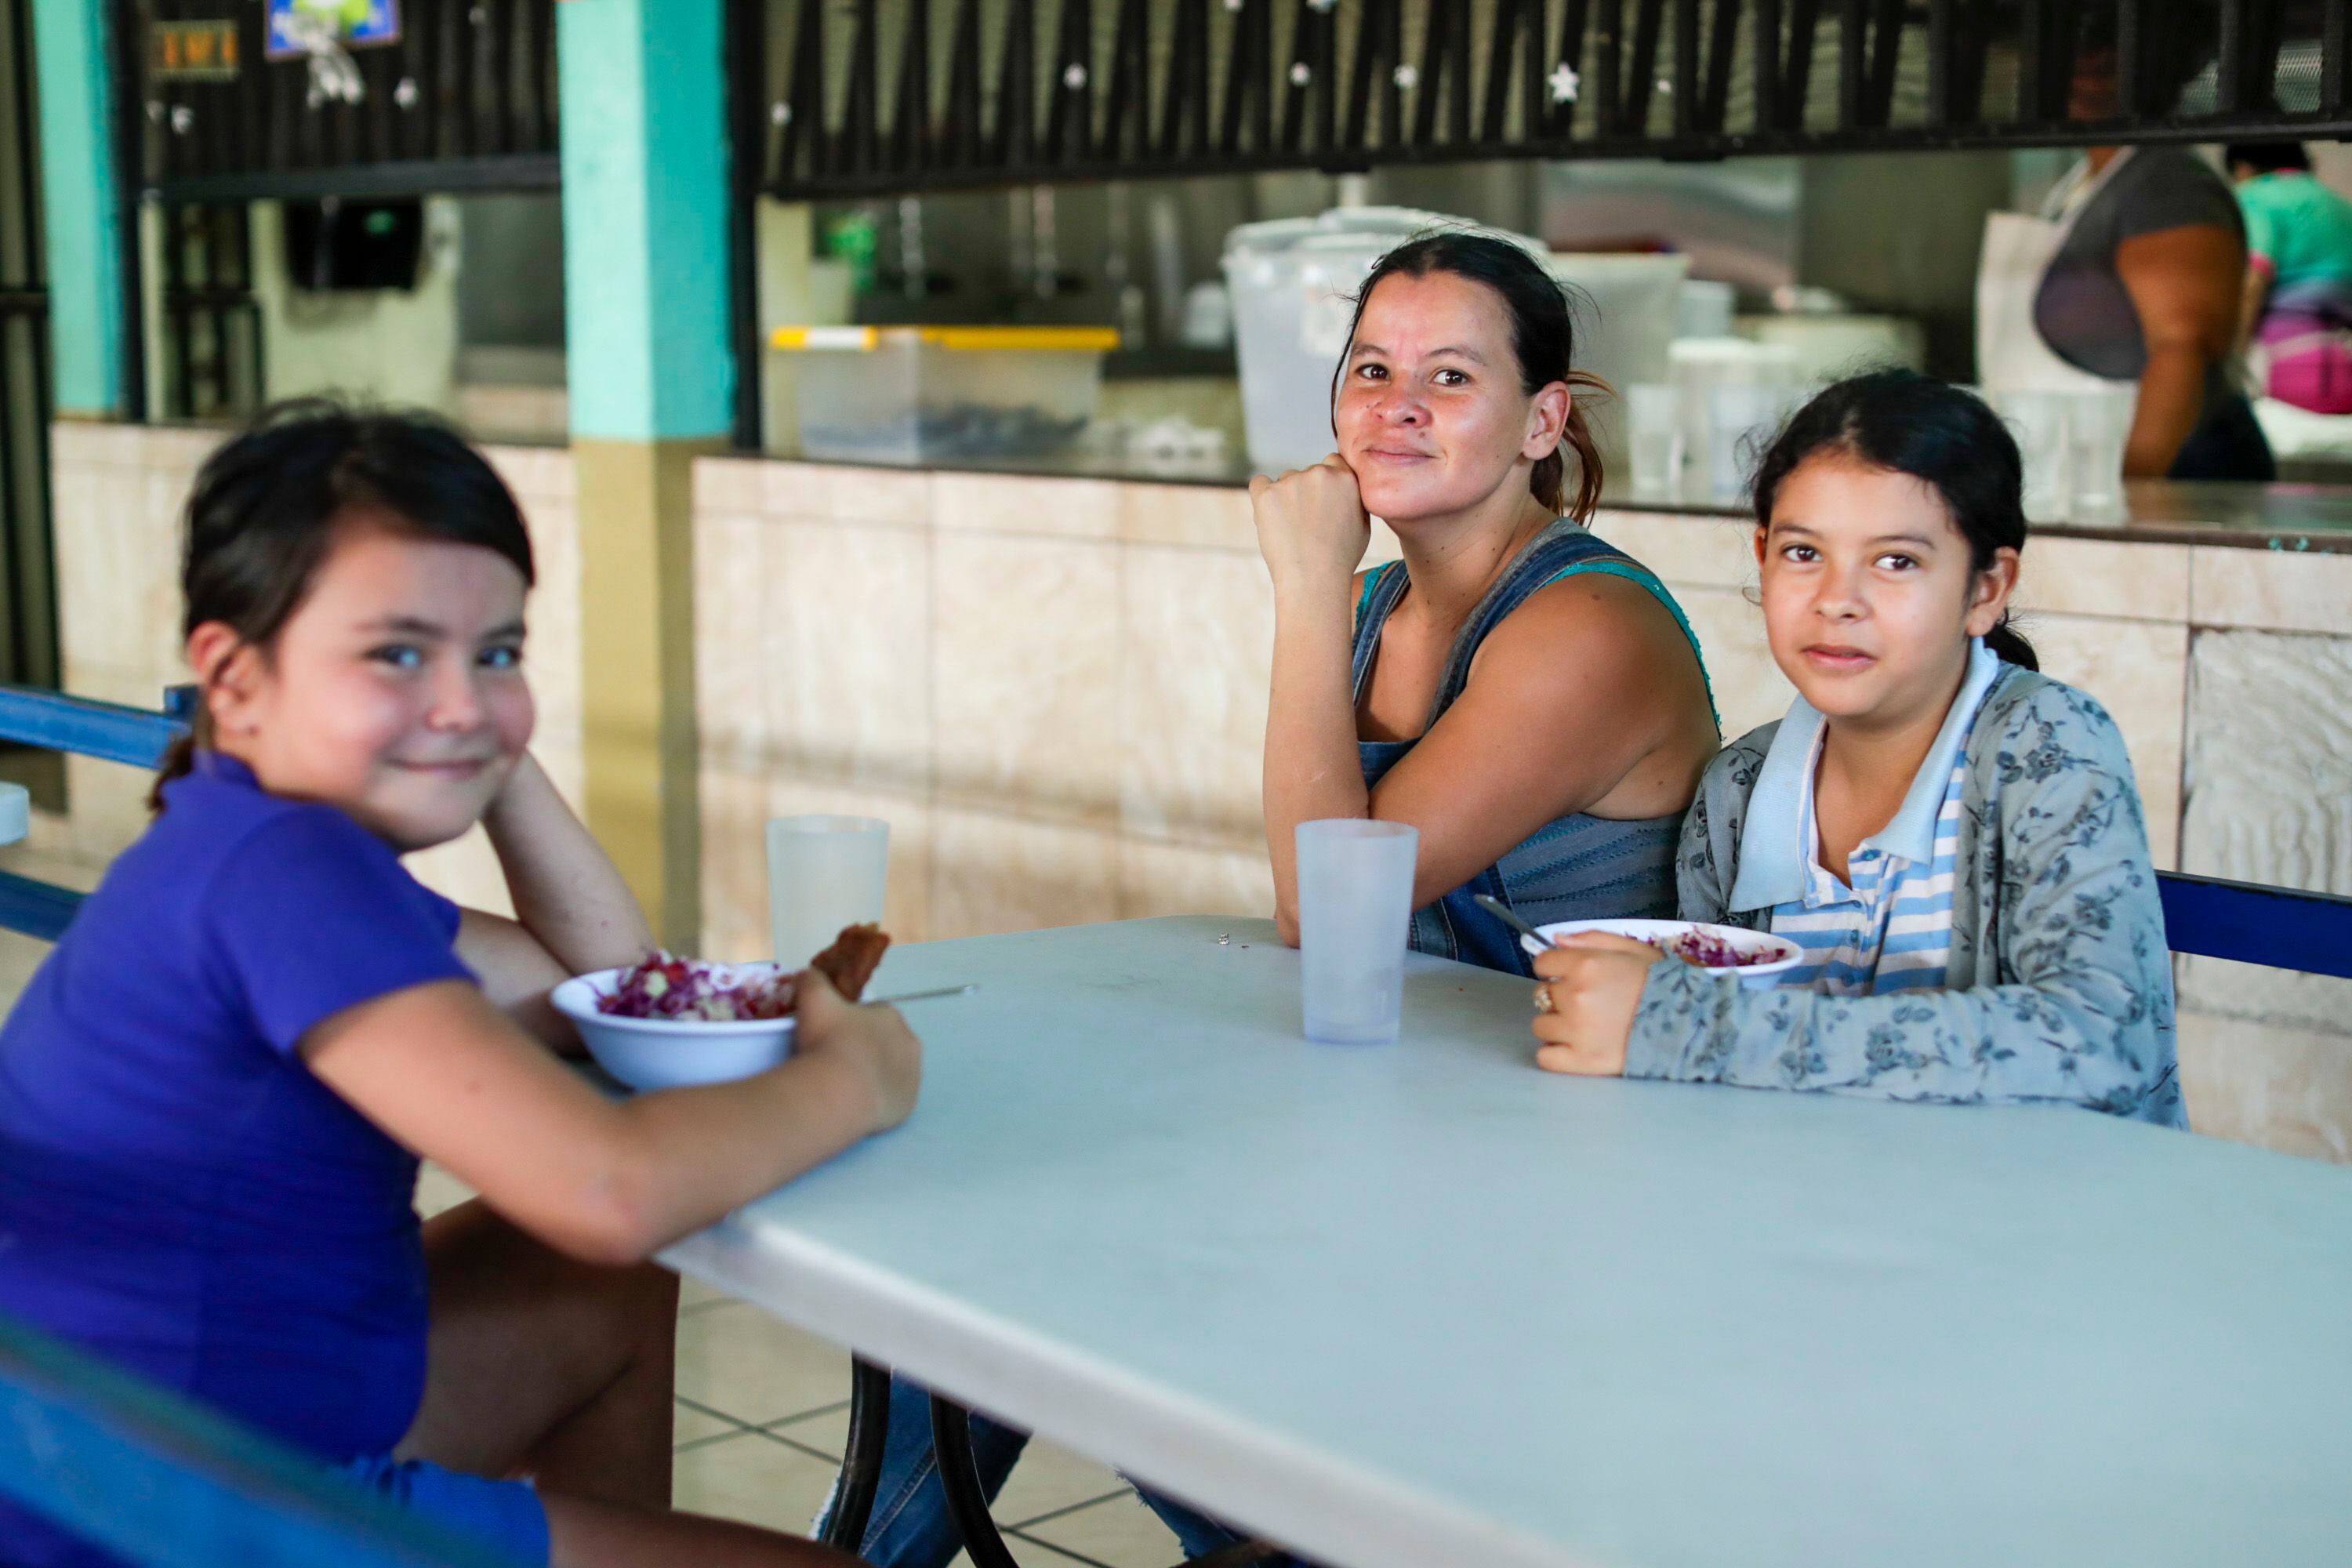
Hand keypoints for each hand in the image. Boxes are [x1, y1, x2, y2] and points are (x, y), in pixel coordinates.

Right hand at [793, 970, 921, 1132]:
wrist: (839, 1091)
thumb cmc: (828, 1040)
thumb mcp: (813, 998)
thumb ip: (811, 980)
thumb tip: (804, 974)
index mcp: (891, 1015)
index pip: (872, 1014)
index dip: (851, 1023)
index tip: (831, 1035)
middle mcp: (909, 1042)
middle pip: (885, 1042)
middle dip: (866, 1048)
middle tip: (836, 1061)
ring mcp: (912, 1074)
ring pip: (892, 1070)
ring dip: (874, 1074)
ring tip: (845, 1085)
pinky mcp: (908, 1103)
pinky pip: (893, 1098)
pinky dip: (878, 1099)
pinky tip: (857, 1103)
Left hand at [1249, 455, 1369, 595]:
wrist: (1313, 580)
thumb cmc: (1340, 559)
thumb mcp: (1362, 525)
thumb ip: (1353, 498)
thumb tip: (1344, 486)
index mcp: (1346, 478)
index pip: (1332, 462)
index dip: (1325, 481)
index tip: (1321, 500)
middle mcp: (1320, 474)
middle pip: (1306, 473)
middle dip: (1304, 493)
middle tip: (1306, 524)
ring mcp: (1291, 482)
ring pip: (1284, 482)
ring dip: (1285, 499)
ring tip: (1291, 532)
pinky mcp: (1267, 494)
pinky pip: (1259, 484)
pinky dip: (1262, 497)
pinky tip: (1269, 517)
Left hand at [1530, 934, 1662, 1075]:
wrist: (1690, 1024)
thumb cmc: (1662, 984)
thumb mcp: (1632, 949)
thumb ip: (1591, 939)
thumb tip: (1556, 940)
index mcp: (1585, 965)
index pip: (1542, 963)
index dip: (1555, 969)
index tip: (1570, 976)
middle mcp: (1576, 996)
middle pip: (1542, 994)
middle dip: (1560, 996)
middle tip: (1587, 1003)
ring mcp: (1576, 1031)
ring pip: (1541, 1026)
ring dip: (1558, 1025)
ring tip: (1585, 1026)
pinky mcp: (1581, 1061)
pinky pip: (1546, 1057)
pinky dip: (1556, 1054)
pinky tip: (1576, 1047)